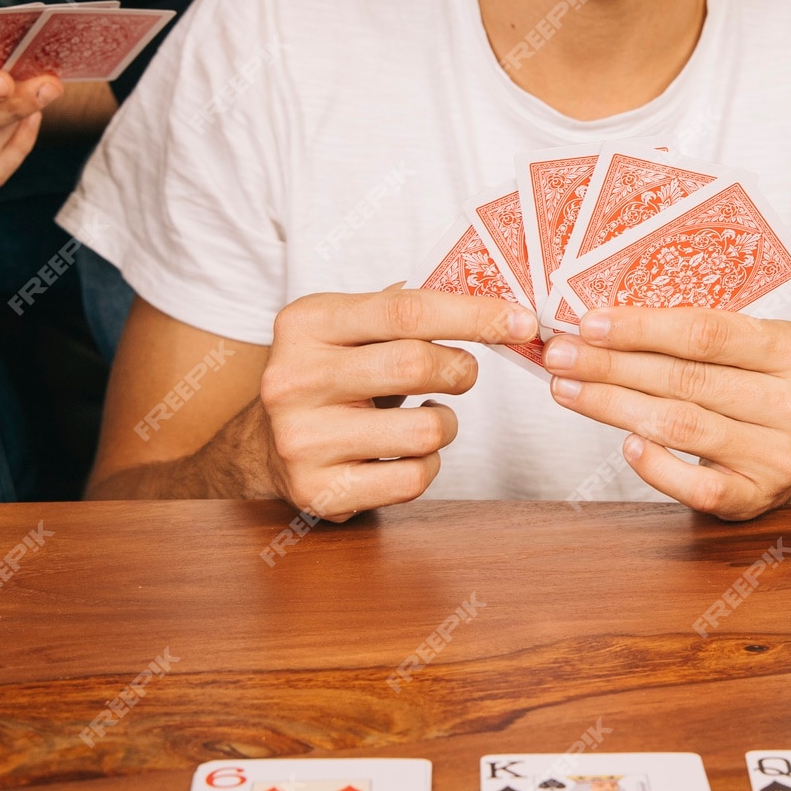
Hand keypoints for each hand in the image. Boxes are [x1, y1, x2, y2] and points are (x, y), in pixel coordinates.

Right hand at [253, 288, 539, 516]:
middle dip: (460, 370)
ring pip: (423, 430)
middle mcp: (294, 378)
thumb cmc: (332, 375)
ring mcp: (302, 439)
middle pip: (415, 365)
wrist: (269, 443)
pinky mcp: (319, 490)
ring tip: (428, 416)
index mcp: (306, 323)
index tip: (522, 321)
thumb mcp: (351, 327)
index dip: (473, 315)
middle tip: (464, 372)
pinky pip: (412, 479)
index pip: (405, 310)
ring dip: (446, 423)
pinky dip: (429, 465)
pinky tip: (409, 451)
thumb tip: (496, 300)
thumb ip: (406, 308)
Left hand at [541, 306, 790, 519]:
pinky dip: (655, 465)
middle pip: (686, 380)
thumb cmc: (759, 388)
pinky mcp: (758, 498)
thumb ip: (695, 335)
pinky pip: (695, 486)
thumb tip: (602, 325)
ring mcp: (780, 457)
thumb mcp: (749, 348)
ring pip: (681, 426)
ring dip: (615, 406)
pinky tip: (625, 444)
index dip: (641, 328)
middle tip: (561, 356)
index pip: (706, 333)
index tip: (589, 324)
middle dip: (612, 366)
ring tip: (570, 390)